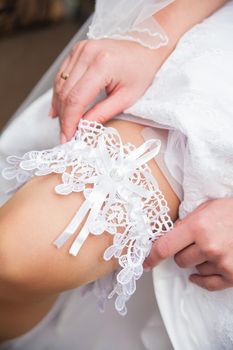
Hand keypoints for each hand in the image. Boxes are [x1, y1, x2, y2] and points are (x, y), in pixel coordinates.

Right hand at [50, 39, 166, 142]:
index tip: (67, 137)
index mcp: (102, 64)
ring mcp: (81, 49)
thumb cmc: (142, 71)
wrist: (147, 48)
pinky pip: (62, 75)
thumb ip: (102, 113)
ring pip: (60, 85)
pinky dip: (59, 93)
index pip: (76, 99)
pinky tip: (59, 108)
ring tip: (64, 124)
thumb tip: (83, 127)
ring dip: (59, 107)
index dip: (69, 121)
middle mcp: (88, 53)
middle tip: (65, 134)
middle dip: (63, 118)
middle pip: (65, 93)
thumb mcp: (127, 98)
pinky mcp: (78, 50)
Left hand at [144, 198, 232, 290]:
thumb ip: (186, 222)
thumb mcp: (206, 208)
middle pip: (179, 260)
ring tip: (213, 247)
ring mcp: (222, 263)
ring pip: (194, 270)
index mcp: (198, 226)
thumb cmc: (232, 210)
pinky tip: (201, 273)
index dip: (152, 256)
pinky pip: (207, 284)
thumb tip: (167, 236)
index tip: (147, 262)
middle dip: (183, 252)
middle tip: (195, 243)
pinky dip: (202, 279)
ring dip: (198, 261)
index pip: (164, 246)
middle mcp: (208, 246)